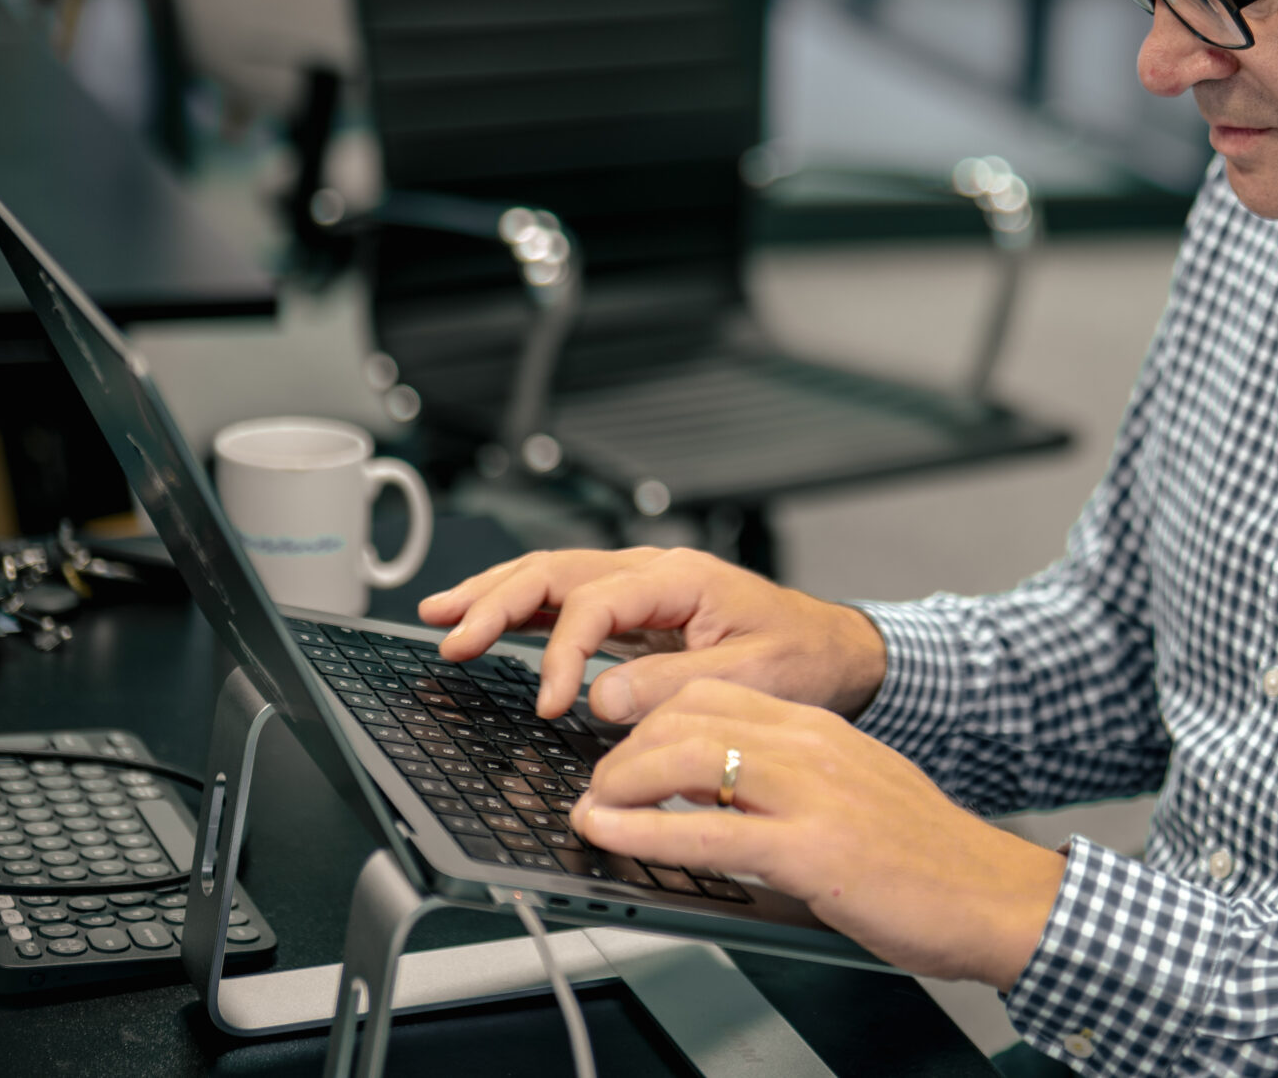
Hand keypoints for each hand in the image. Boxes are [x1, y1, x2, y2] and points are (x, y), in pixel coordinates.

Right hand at [416, 548, 888, 723]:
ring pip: (554, 578)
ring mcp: (642, 589)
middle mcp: (655, 573)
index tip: (550, 705)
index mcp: (681, 578)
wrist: (837, 653)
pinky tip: (484, 623)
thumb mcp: (750, 677)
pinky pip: (568, 601)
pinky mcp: (638, 613)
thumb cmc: (804, 660)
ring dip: (495, 596)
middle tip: (451, 639)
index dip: (562, 654)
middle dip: (497, 602)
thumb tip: (601, 697)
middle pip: (557, 573)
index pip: (595, 603)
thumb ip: (674, 686)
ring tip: (441, 618)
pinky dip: (521, 610)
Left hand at [571, 679, 1066, 988]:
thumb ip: (789, 785)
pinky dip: (640, 829)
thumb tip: (709, 798)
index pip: (714, 693)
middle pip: (689, 714)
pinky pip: (706, 829)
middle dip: (624, 748)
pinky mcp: (812, 850)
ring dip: (620, 781)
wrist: (995, 895)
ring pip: (688, 756)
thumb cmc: (930, 859)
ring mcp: (812, 795)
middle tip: (600, 784)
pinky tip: (607, 832)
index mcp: (822, 731)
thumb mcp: (855, 794)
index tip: (623, 752)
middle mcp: (814, 748)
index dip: (652, 718)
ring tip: (595, 807)